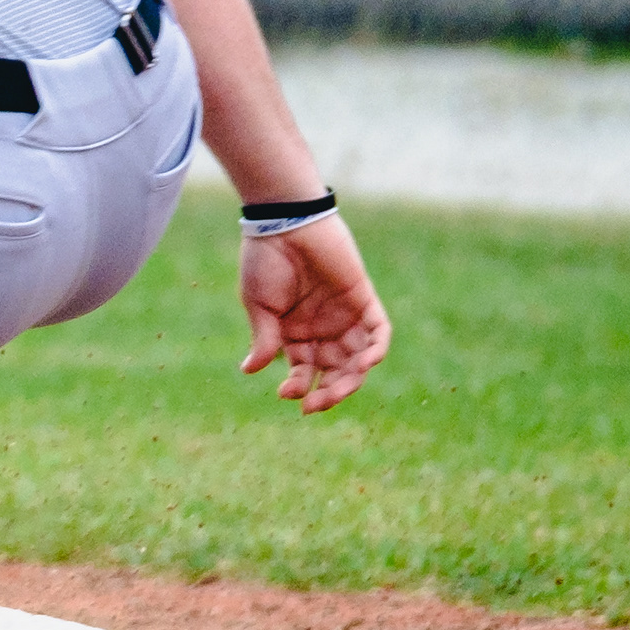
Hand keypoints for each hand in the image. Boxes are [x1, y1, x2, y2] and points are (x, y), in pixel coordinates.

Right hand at [240, 213, 389, 412]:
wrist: (286, 223)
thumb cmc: (265, 261)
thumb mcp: (259, 305)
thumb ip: (264, 338)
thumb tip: (250, 371)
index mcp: (294, 335)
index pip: (303, 371)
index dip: (298, 387)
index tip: (287, 394)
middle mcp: (321, 330)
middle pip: (333, 371)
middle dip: (328, 392)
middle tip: (317, 405)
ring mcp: (344, 317)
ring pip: (357, 359)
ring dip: (352, 378)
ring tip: (341, 389)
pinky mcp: (363, 300)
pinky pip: (378, 331)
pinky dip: (376, 348)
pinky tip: (366, 362)